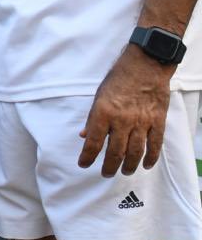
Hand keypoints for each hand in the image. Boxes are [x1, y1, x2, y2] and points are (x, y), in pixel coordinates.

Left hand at [78, 45, 173, 176]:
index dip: (87, 156)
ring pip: (135, 152)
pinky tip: (147, 165)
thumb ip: (92, 118)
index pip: (93, 142)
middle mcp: (122, 120)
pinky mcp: (157, 121)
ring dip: (129, 165)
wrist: (145, 66)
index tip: (83, 164)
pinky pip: (155, 144)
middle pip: (115, 152)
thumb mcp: (98, 96)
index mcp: (103, 113)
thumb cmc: (118, 79)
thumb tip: (83, 135)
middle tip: (105, 174)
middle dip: (109, 166)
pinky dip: (151, 157)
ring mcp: (141, 122)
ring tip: (124, 172)